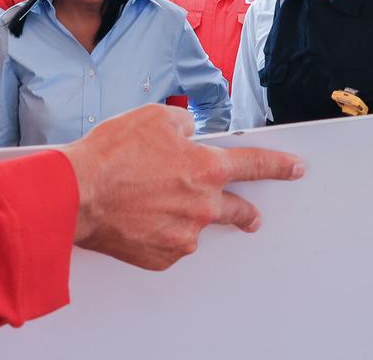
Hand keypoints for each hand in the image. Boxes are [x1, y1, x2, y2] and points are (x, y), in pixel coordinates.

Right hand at [59, 104, 303, 270]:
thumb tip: (189, 132)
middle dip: (245, 211)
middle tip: (248, 215)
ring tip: (155, 203)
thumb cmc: (111, 155)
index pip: (256, 165)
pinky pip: (171, 244)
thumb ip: (183, 124)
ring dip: (186, 216)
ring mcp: (183, 236)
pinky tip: (141, 217)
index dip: (279, 166)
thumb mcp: (153, 117)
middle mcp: (202, 206)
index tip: (295, 169)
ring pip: (197, 226)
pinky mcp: (161, 256)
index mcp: (206, 168)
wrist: (77, 194)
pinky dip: (162, 232)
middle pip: (237, 210)